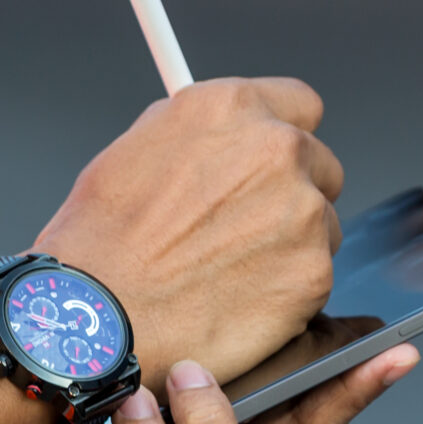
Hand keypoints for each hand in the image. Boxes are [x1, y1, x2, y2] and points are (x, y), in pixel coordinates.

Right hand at [34, 77, 343, 386]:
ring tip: (230, 271)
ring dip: (291, 244)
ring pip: (321, 225)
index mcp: (231, 108)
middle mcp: (277, 149)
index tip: (274, 161)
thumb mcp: (135, 151)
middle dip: (291, 194)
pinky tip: (239, 300)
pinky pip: (315, 275)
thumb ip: (198, 134)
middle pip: (320, 165)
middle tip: (246, 229)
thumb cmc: (101, 244)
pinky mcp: (313, 271)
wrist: (101, 319)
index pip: (300, 104)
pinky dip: (288, 290)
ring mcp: (303, 211)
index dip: (284, 134)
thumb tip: (222, 135)